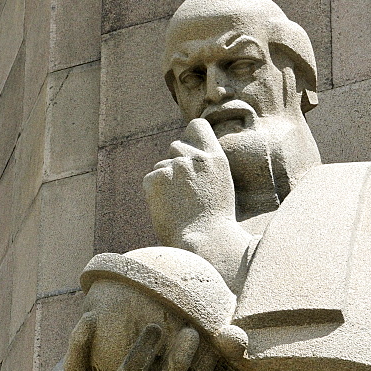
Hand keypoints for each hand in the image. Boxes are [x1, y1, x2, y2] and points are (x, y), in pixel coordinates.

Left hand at [143, 118, 236, 246]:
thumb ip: (205, 166)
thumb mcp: (220, 187)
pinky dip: (155, 192)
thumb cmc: (213, 223)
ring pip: (162, 165)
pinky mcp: (156, 179)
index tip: (190, 152)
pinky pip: (150, 179)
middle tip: (186, 192)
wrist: (204, 243)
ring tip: (179, 205)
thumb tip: (182, 154)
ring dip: (166, 180)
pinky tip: (168, 209)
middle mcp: (195, 158)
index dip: (190, 138)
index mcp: (215, 159)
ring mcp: (175, 167)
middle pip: (176, 146)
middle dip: (177, 163)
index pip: (197, 126)